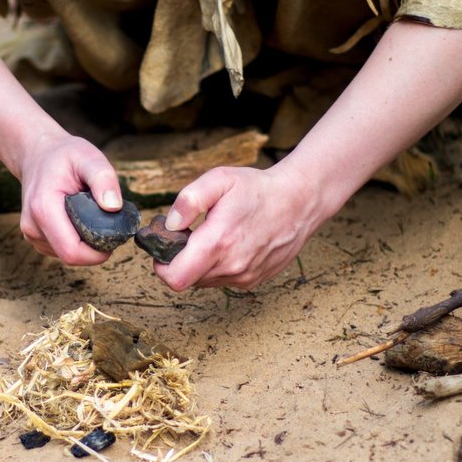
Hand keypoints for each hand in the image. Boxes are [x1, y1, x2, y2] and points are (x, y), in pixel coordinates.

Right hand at [15, 131, 123, 264]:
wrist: (37, 154)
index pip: (71, 251)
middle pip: (70, 256)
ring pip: (66, 255)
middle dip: (94, 249)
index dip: (96, 254)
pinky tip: (79, 220)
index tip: (114, 239)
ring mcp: (31, 234)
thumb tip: (114, 207)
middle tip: (107, 224)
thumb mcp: (88, 158)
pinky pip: (61, 250)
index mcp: (43, 209)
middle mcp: (32, 226)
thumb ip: (103, 179)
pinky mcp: (35, 237)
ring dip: (85, 243)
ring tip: (90, 216)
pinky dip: (76, 240)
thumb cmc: (63, 155)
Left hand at [154, 165, 327, 290]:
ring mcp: (244, 277)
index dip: (161, 267)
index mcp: (218, 242)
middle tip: (189, 235)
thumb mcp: (219, 180)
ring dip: (200, 264)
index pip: (175, 278)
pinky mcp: (253, 280)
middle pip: (188, 280)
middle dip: (180, 261)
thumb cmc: (258, 189)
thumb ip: (189, 199)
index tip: (164, 249)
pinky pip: (224, 280)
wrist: (299, 202)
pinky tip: (231, 244)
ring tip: (213, 236)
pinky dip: (219, 266)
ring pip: (205, 281)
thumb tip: (169, 223)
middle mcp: (232, 266)